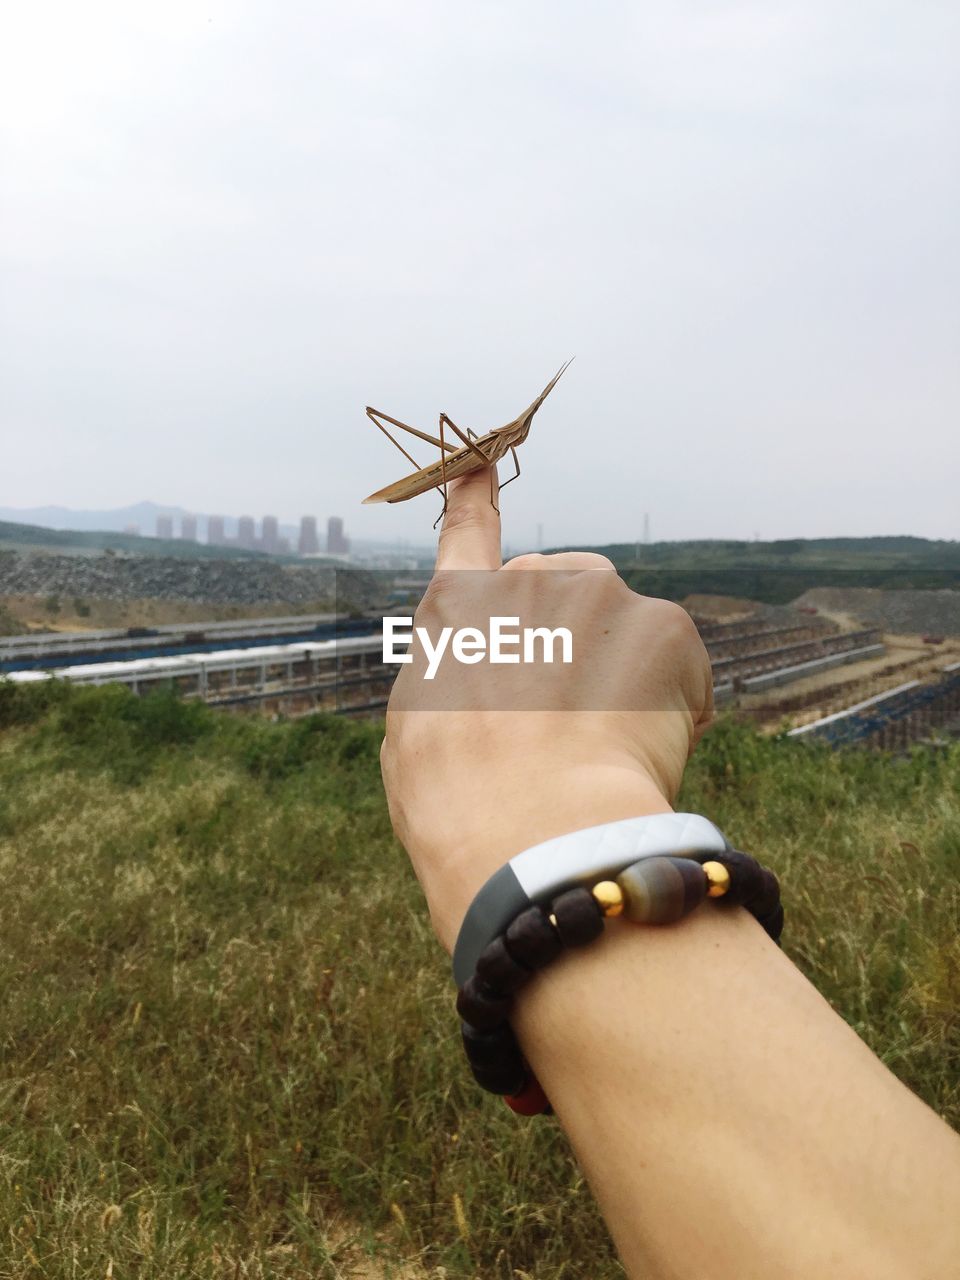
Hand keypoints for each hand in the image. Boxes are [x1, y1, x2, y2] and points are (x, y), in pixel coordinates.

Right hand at [380, 468, 713, 950]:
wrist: (537, 838)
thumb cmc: (461, 810)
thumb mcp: (415, 741)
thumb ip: (449, 685)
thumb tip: (482, 684)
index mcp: (458, 611)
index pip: (467, 533)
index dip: (476, 496)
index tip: (483, 460)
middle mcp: (527, 582)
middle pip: (561, 595)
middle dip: (570, 644)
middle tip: (567, 725)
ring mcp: (599, 595)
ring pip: (623, 628)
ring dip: (623, 673)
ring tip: (605, 749)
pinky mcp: (665, 624)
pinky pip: (677, 662)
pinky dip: (675, 704)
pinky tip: (647, 754)